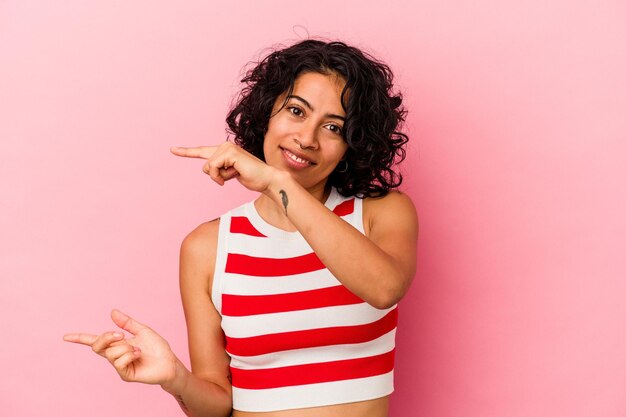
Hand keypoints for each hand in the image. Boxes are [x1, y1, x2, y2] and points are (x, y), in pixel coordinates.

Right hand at [63, 310, 178, 385]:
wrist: (169, 362)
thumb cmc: (157, 348)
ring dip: (126, 347)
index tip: (65, 336)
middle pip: (98, 345)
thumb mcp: (142, 330)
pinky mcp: (125, 375)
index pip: (94, 341)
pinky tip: (139, 355)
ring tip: (139, 350)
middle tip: (122, 335)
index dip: (80, 339)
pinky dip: (130, 354)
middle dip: (107, 337)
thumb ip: (127, 323)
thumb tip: (112, 312)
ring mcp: (119, 366)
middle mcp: (115, 356)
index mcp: (117, 344)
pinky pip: (120, 362)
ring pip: (111, 353)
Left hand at [171, 143, 278, 192]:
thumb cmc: (251, 177)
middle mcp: (225, 146)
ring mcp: (227, 148)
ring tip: (237, 173)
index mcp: (224, 151)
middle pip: (206, 165)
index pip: (202, 151)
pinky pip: (213, 167)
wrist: (266, 179)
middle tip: (234, 175)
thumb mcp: (229, 175)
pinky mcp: (229, 153)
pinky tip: (235, 173)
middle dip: (216, 176)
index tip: (173, 150)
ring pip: (209, 167)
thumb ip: (218, 171)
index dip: (187, 152)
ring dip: (221, 176)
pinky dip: (221, 175)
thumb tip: (207, 169)